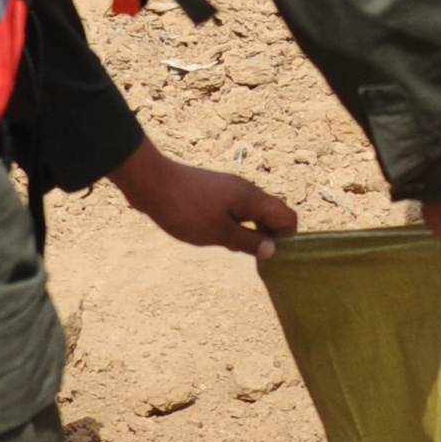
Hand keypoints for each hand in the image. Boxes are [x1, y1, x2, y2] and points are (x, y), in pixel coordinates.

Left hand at [111, 138, 300, 258]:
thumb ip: (248, 242)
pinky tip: (220, 237)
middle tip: (256, 259)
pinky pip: (237, 209)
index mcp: (252, 198)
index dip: (288, 238)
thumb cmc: (186, 210)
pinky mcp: (215, 191)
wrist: (152, 183)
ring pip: (253, 212)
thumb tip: (273, 250)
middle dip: (270, 236)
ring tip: (235, 250)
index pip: (287, 216)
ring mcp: (230, 189)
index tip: (276, 258)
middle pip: (272, 213)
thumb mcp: (218, 233)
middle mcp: (246, 190)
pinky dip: (236, 224)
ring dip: (251, 231)